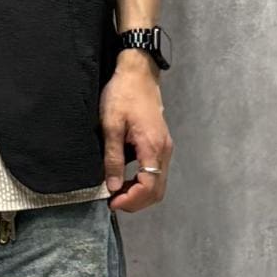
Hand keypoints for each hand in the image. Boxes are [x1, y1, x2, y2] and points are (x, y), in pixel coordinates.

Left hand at [101, 53, 171, 212]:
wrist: (138, 73)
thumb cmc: (123, 94)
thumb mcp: (111, 125)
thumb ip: (113, 157)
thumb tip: (113, 186)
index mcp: (152, 146)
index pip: (149, 186)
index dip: (131, 200)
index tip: (112, 202)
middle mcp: (164, 150)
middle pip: (158, 190)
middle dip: (136, 202)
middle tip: (114, 202)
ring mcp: (164, 147)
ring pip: (159, 183)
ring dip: (140, 194)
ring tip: (117, 193)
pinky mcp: (161, 144)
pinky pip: (156, 173)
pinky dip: (143, 183)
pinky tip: (126, 180)